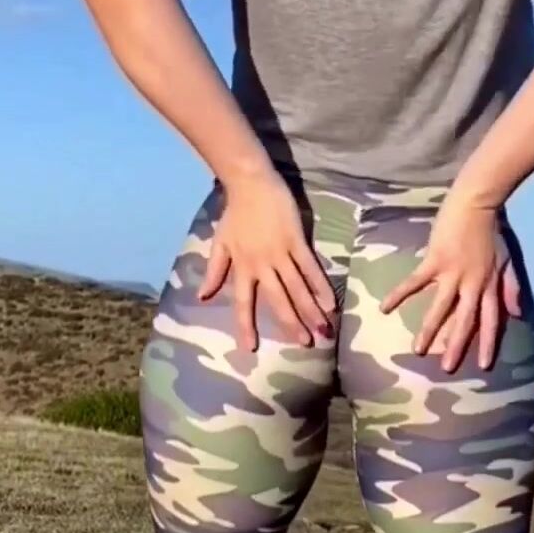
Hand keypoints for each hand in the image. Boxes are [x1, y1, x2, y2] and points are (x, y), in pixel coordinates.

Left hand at [198, 172, 334, 351]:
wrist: (250, 183)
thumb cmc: (235, 213)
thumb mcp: (220, 243)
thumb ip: (214, 271)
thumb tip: (203, 297)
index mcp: (242, 267)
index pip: (244, 303)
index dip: (246, 326)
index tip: (251, 349)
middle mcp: (262, 265)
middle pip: (278, 299)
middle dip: (292, 323)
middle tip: (305, 343)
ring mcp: (281, 253)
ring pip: (297, 287)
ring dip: (311, 310)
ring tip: (323, 329)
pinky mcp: (297, 241)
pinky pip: (310, 267)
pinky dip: (320, 285)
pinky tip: (331, 301)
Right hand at [381, 194, 522, 372]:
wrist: (476, 204)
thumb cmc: (492, 231)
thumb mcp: (506, 260)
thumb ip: (510, 287)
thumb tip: (518, 313)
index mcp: (489, 285)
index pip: (490, 320)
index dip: (488, 343)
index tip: (484, 365)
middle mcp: (471, 284)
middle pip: (464, 321)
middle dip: (456, 346)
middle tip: (447, 369)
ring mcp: (452, 273)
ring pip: (440, 308)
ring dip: (429, 330)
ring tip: (417, 350)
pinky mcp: (434, 260)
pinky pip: (415, 282)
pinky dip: (399, 294)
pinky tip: (384, 308)